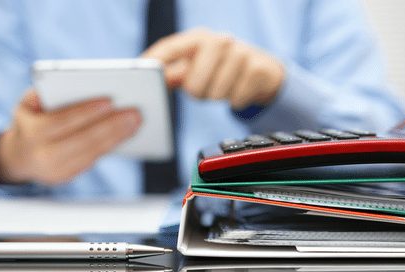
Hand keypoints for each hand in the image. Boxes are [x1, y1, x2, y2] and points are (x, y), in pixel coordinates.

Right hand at [0, 90, 141, 184]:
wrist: (18, 156)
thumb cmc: (30, 119)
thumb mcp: (28, 103)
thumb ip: (45, 92)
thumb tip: (76, 84)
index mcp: (31, 132)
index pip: (62, 121)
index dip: (86, 112)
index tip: (109, 100)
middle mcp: (42, 155)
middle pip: (84, 140)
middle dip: (111, 126)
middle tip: (135, 113)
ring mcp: (56, 170)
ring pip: (92, 153)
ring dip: (118, 137)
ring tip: (136, 122)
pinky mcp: (69, 177)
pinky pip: (94, 160)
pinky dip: (112, 146)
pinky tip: (127, 134)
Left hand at [143, 28, 284, 109]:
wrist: (263, 70)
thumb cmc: (222, 69)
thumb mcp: (197, 66)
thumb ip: (172, 74)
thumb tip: (151, 81)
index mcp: (198, 38)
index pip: (168, 49)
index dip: (153, 63)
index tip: (141, 76)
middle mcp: (219, 41)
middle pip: (193, 84)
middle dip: (198, 93)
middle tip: (207, 87)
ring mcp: (240, 53)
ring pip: (216, 95)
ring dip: (218, 97)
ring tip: (224, 86)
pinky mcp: (257, 69)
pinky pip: (236, 100)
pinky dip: (236, 101)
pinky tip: (240, 89)